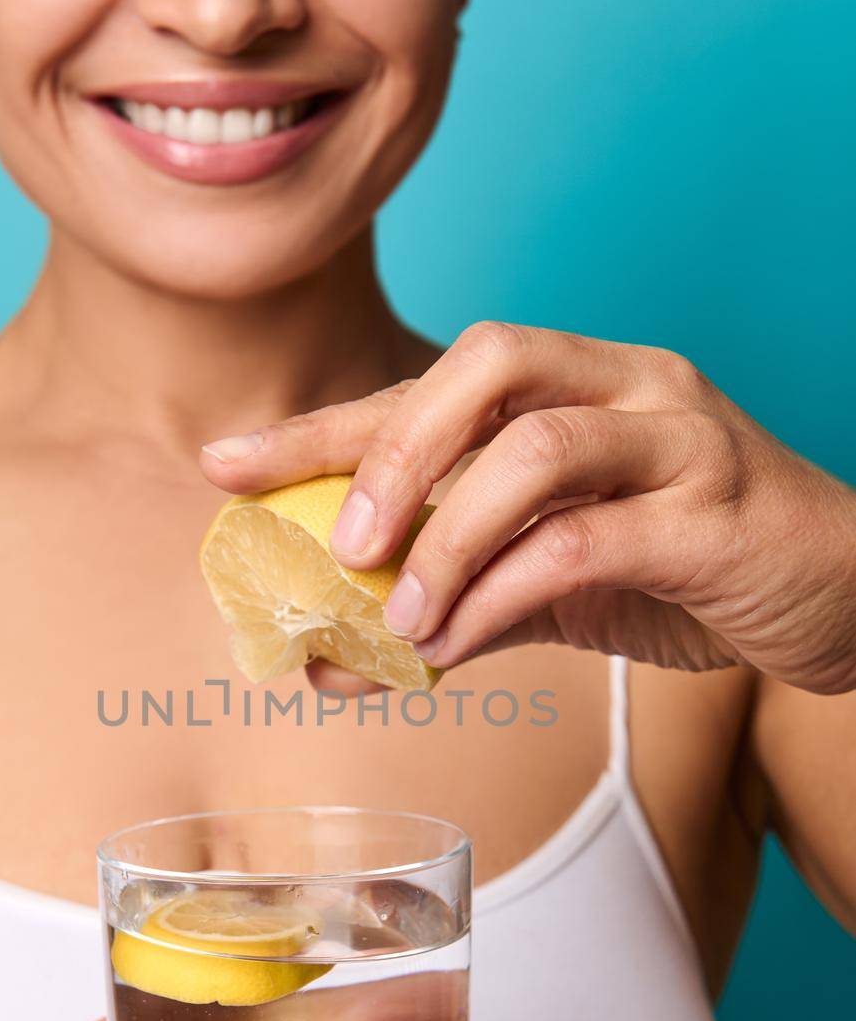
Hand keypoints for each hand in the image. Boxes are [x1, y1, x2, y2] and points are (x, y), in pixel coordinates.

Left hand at [200, 323, 855, 694]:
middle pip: (489, 364)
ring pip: (537, 449)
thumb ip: (456, 601)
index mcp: (574, 382)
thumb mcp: (554, 580)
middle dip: (391, 450)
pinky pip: (588, 537)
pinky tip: (457, 643)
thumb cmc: (683, 570)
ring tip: (397, 619)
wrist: (836, 599)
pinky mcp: (716, 511)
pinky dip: (502, 591)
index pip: (429, 382)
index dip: (323, 423)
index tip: (225, 462)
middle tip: (337, 546)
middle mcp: (624, 383)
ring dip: (445, 538)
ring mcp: (677, 437)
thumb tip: (334, 656)